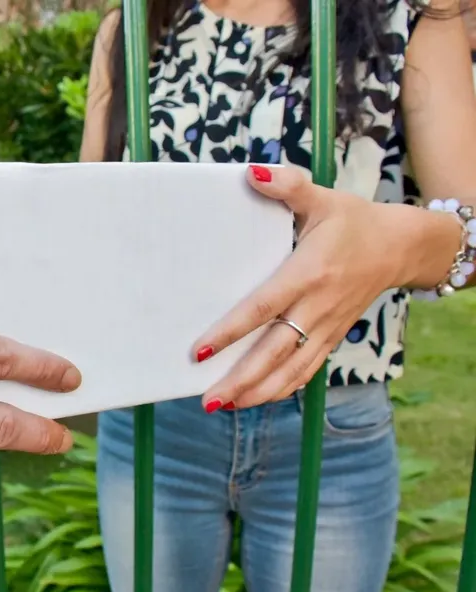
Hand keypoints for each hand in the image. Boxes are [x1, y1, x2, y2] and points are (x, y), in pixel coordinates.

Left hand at [193, 165, 444, 409]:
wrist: (403, 246)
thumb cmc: (354, 221)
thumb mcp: (322, 198)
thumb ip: (288, 186)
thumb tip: (251, 173)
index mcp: (308, 273)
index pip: (263, 308)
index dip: (232, 331)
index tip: (201, 349)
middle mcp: (317, 307)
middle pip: (274, 352)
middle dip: (241, 379)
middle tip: (209, 400)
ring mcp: (326, 327)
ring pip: (291, 370)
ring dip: (257, 392)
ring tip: (224, 405)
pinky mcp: (332, 338)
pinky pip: (306, 371)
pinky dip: (281, 389)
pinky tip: (255, 399)